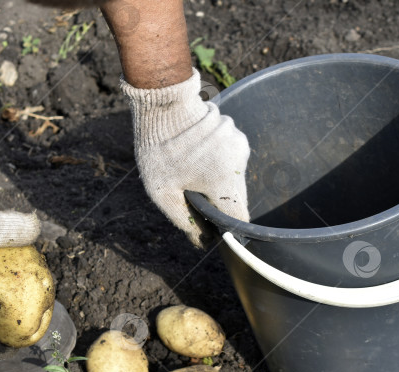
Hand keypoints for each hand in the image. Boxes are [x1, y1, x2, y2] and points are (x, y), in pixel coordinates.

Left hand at [121, 68, 249, 246]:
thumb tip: (201, 242)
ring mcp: (239, 144)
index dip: (228, 228)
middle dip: (216, 201)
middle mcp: (238, 162)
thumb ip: (184, 221)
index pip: (239, 217)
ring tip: (189, 169)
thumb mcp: (163, 192)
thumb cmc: (159, 149)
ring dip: (215, 180)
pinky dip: (216, 162)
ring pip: (232, 176)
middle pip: (235, 196)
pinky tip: (195, 154)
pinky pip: (230, 158)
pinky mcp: (235, 132)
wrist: (162, 103)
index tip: (214, 229)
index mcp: (223, 180)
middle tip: (190, 193)